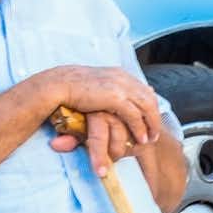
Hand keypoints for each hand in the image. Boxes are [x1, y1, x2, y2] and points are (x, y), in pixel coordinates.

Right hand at [37, 66, 162, 173]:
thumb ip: (107, 89)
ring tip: (150, 139)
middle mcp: (123, 78)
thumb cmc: (69, 87)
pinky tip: (140, 138)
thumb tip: (114, 97)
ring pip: (147, 106)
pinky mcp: (115, 98)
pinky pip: (135, 115)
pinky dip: (140, 127)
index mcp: (118, 74)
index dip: (150, 105)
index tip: (150, 119)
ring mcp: (121, 86)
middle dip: (154, 116)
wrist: (58, 84)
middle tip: (154, 133)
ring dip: (151, 124)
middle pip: (150, 97)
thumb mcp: (94, 85)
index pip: (143, 89)